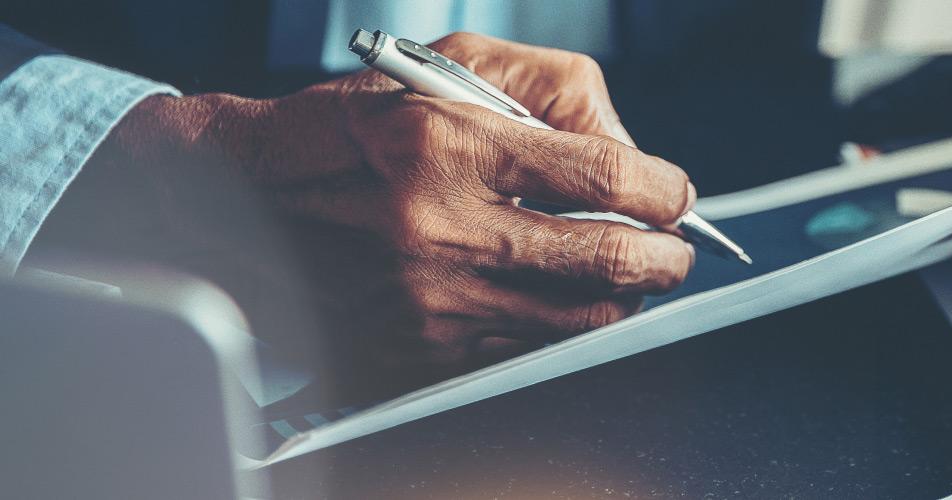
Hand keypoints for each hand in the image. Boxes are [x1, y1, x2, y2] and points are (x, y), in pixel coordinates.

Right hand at [40, 33, 692, 385]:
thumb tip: (633, 154)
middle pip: (611, 261)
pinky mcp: (416, 351)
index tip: (675, 195)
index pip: (610, 178)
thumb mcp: (452, 69)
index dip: (667, 191)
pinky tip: (556, 299)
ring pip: (580, 320)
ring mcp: (429, 302)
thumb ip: (556, 93)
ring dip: (621, 298)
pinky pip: (525, 350)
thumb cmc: (353, 126)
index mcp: (453, 147)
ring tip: (625, 273)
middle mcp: (442, 231)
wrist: (236, 195)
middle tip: (674, 249)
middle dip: (665, 257)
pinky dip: (558, 327)